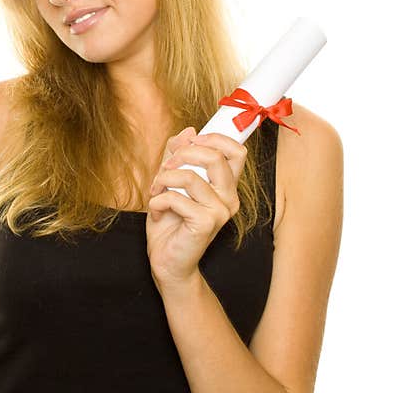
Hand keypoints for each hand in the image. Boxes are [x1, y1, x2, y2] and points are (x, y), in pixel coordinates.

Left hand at [146, 126, 248, 289]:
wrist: (167, 261)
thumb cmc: (170, 222)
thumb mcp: (171, 182)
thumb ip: (178, 156)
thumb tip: (188, 131)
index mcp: (226, 186)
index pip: (236, 151)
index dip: (215, 138)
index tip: (191, 141)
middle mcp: (229, 198)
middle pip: (215, 157)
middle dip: (183, 154)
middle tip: (166, 167)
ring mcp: (220, 212)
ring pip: (190, 176)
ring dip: (164, 179)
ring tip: (155, 191)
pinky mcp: (206, 224)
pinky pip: (177, 198)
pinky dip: (158, 201)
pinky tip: (156, 211)